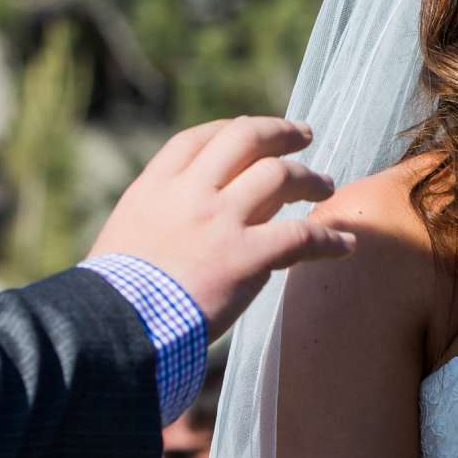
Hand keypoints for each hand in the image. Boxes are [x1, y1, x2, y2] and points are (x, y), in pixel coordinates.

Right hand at [87, 116, 355, 332]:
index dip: (231, 130)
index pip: (199, 139)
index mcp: (155, 187)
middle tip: (303, 135)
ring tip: (326, 186)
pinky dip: (329, 239)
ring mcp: (220, 220)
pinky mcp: (245, 256)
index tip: (252, 134)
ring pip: (280, 176)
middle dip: (280, 132)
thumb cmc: (112, 297)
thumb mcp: (124, 238)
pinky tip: (345, 245)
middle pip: (246, 138)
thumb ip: (157, 221)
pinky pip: (301, 236)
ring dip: (310, 178)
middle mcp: (191, 192)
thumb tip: (179, 230)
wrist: (112, 327)